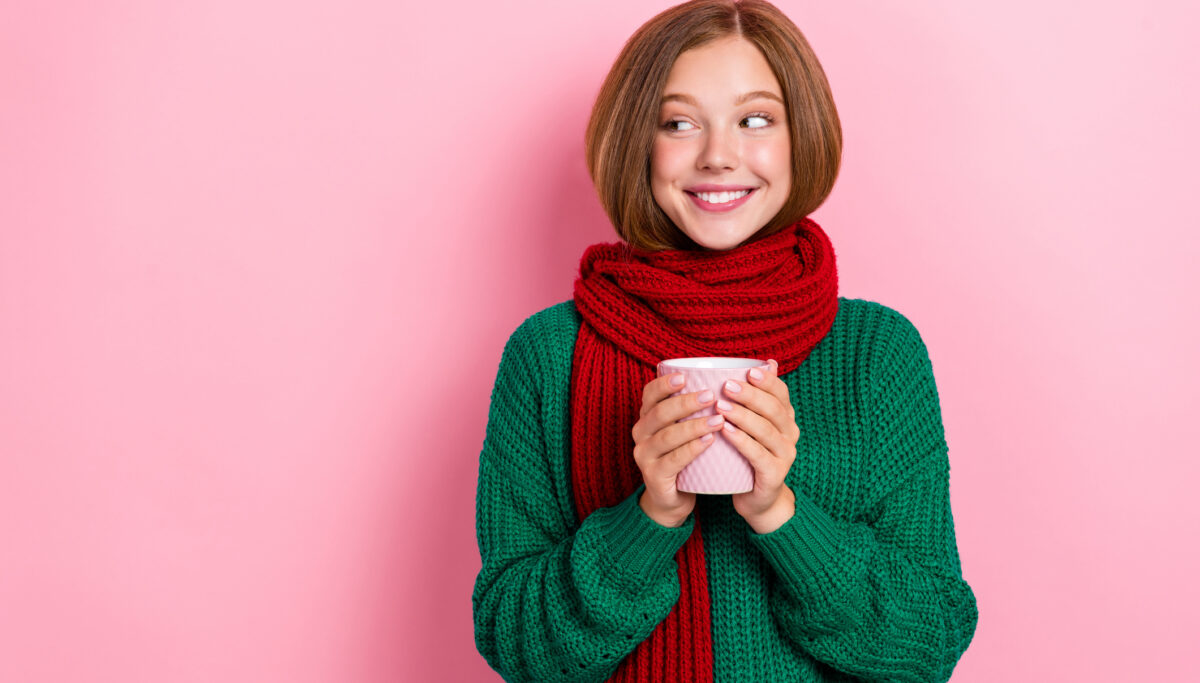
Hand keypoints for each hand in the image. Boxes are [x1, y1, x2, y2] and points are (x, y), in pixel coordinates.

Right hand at [631, 372, 725, 527]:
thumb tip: (740, 375)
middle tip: (711, 396)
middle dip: (685, 403)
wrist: (673, 497)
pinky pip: (672, 460)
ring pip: (667, 436)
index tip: (685, 377)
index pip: (649, 394)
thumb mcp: (688, 427)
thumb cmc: (687, 454)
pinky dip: (691, 449)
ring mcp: (645, 456)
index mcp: (647, 417)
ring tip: (718, 420)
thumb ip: (700, 405)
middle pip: (659, 413)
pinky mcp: (654, 476)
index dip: (664, 384)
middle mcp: (640, 433)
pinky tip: (709, 441)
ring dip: (693, 426)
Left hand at [717, 359, 799, 533]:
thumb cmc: (748, 455)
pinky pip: (758, 454)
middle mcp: (790, 434)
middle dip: (750, 395)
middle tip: (727, 386)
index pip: (781, 393)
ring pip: (765, 430)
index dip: (766, 381)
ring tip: (721, 406)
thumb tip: (767, 361)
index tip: (747, 371)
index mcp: (786, 418)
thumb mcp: (751, 425)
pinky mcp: (774, 474)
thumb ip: (755, 397)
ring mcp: (785, 455)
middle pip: (773, 409)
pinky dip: (741, 441)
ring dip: (743, 416)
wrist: (756, 498)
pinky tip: (725, 431)